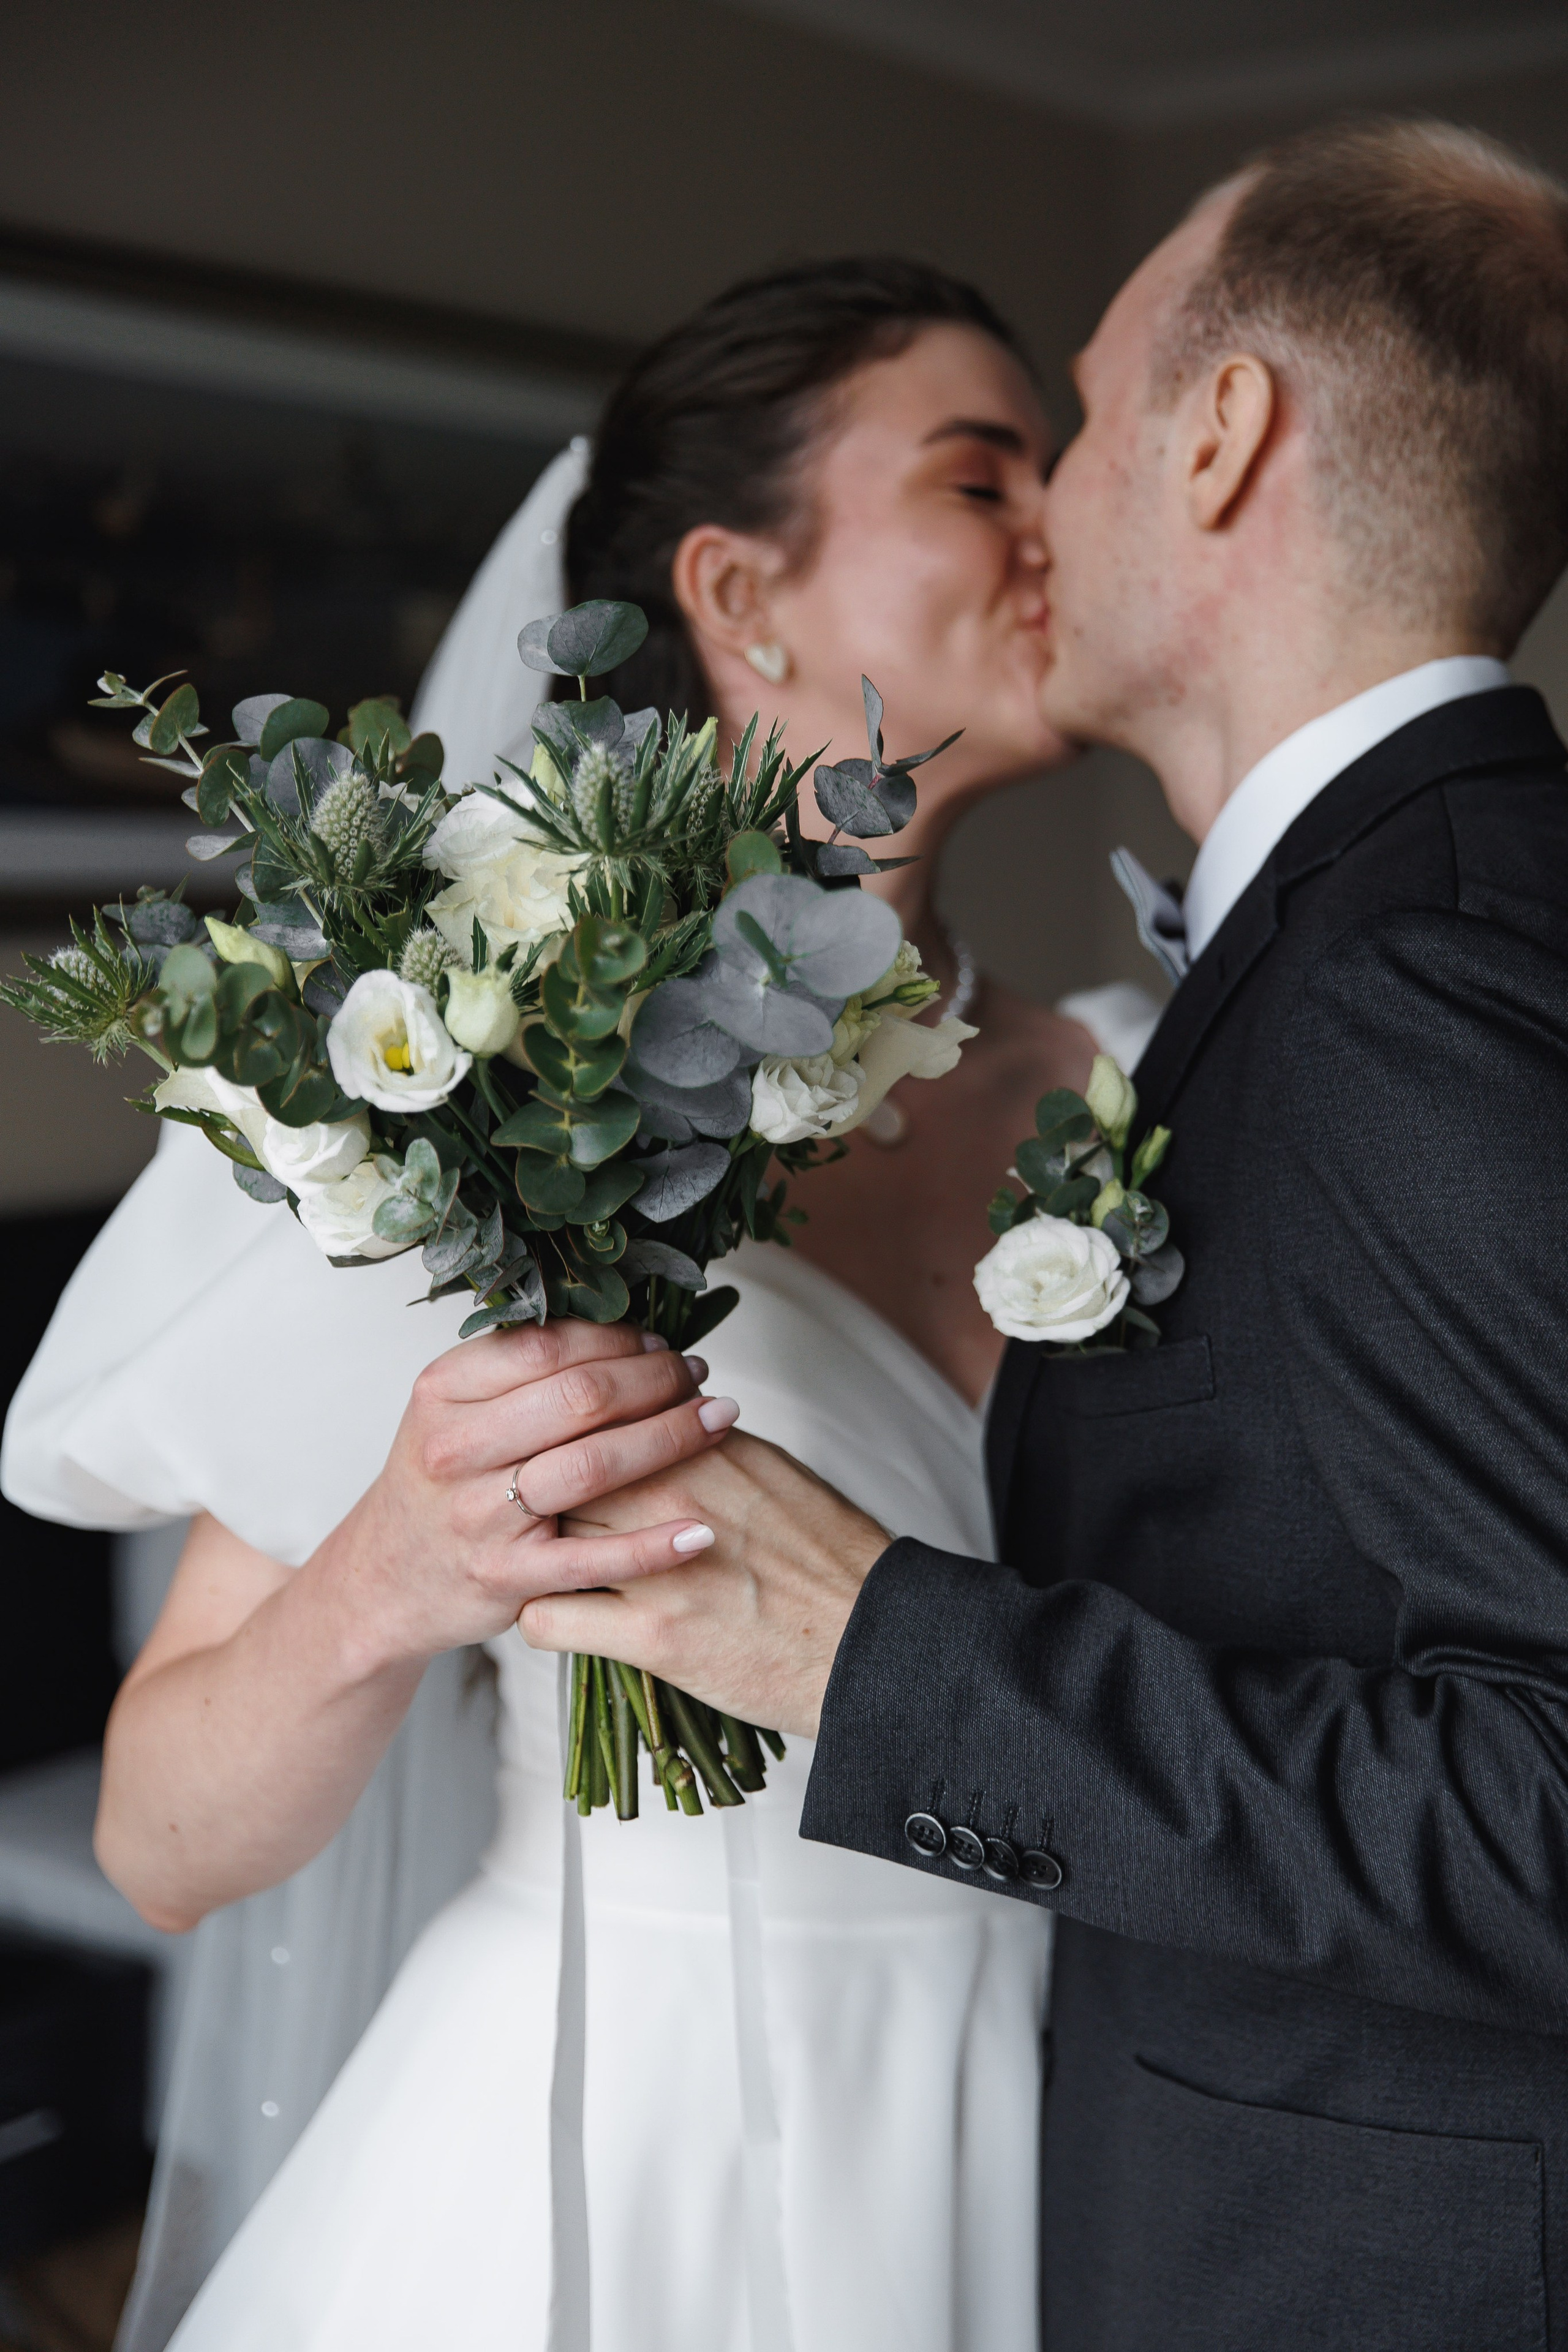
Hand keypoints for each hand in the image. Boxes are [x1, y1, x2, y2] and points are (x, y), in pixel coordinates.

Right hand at [316, 1319, 740, 1670]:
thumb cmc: (441, 1483)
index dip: (618, 1339)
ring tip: (718, 1419)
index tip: (660, 1341)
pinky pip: (593, 1560)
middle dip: (656, 1380)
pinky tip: (703, 1531)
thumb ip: (518, 1368)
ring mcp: (480, 1517)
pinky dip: (654, 1547)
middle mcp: (456, 1449)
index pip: (549, 1347)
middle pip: (579, 1399)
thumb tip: (622, 1326)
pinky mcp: (506, 1579)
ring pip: (593, 1466)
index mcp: (443, 1392)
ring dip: (670, 1438)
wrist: (387, 1578)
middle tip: (699, 1374)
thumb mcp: (454, 1409)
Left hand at [518, 1430, 890, 1735]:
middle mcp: (669, 1495)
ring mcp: (654, 1567)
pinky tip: (559, 1616)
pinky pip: (544, 1619)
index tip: (559, 1453)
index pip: (593, 1416)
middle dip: (540, 1489)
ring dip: (533, 1550)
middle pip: (557, 1468)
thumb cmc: (827, 1555)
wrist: (871, 1639)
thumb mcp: (768, 1468)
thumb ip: (703, 1440)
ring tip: (542, 1562)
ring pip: (539, 1538)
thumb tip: (659, 1414)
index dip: (567, 1437)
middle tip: (537, 1509)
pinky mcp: (650, 1638)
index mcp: (698, 1447)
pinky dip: (540, 1618)